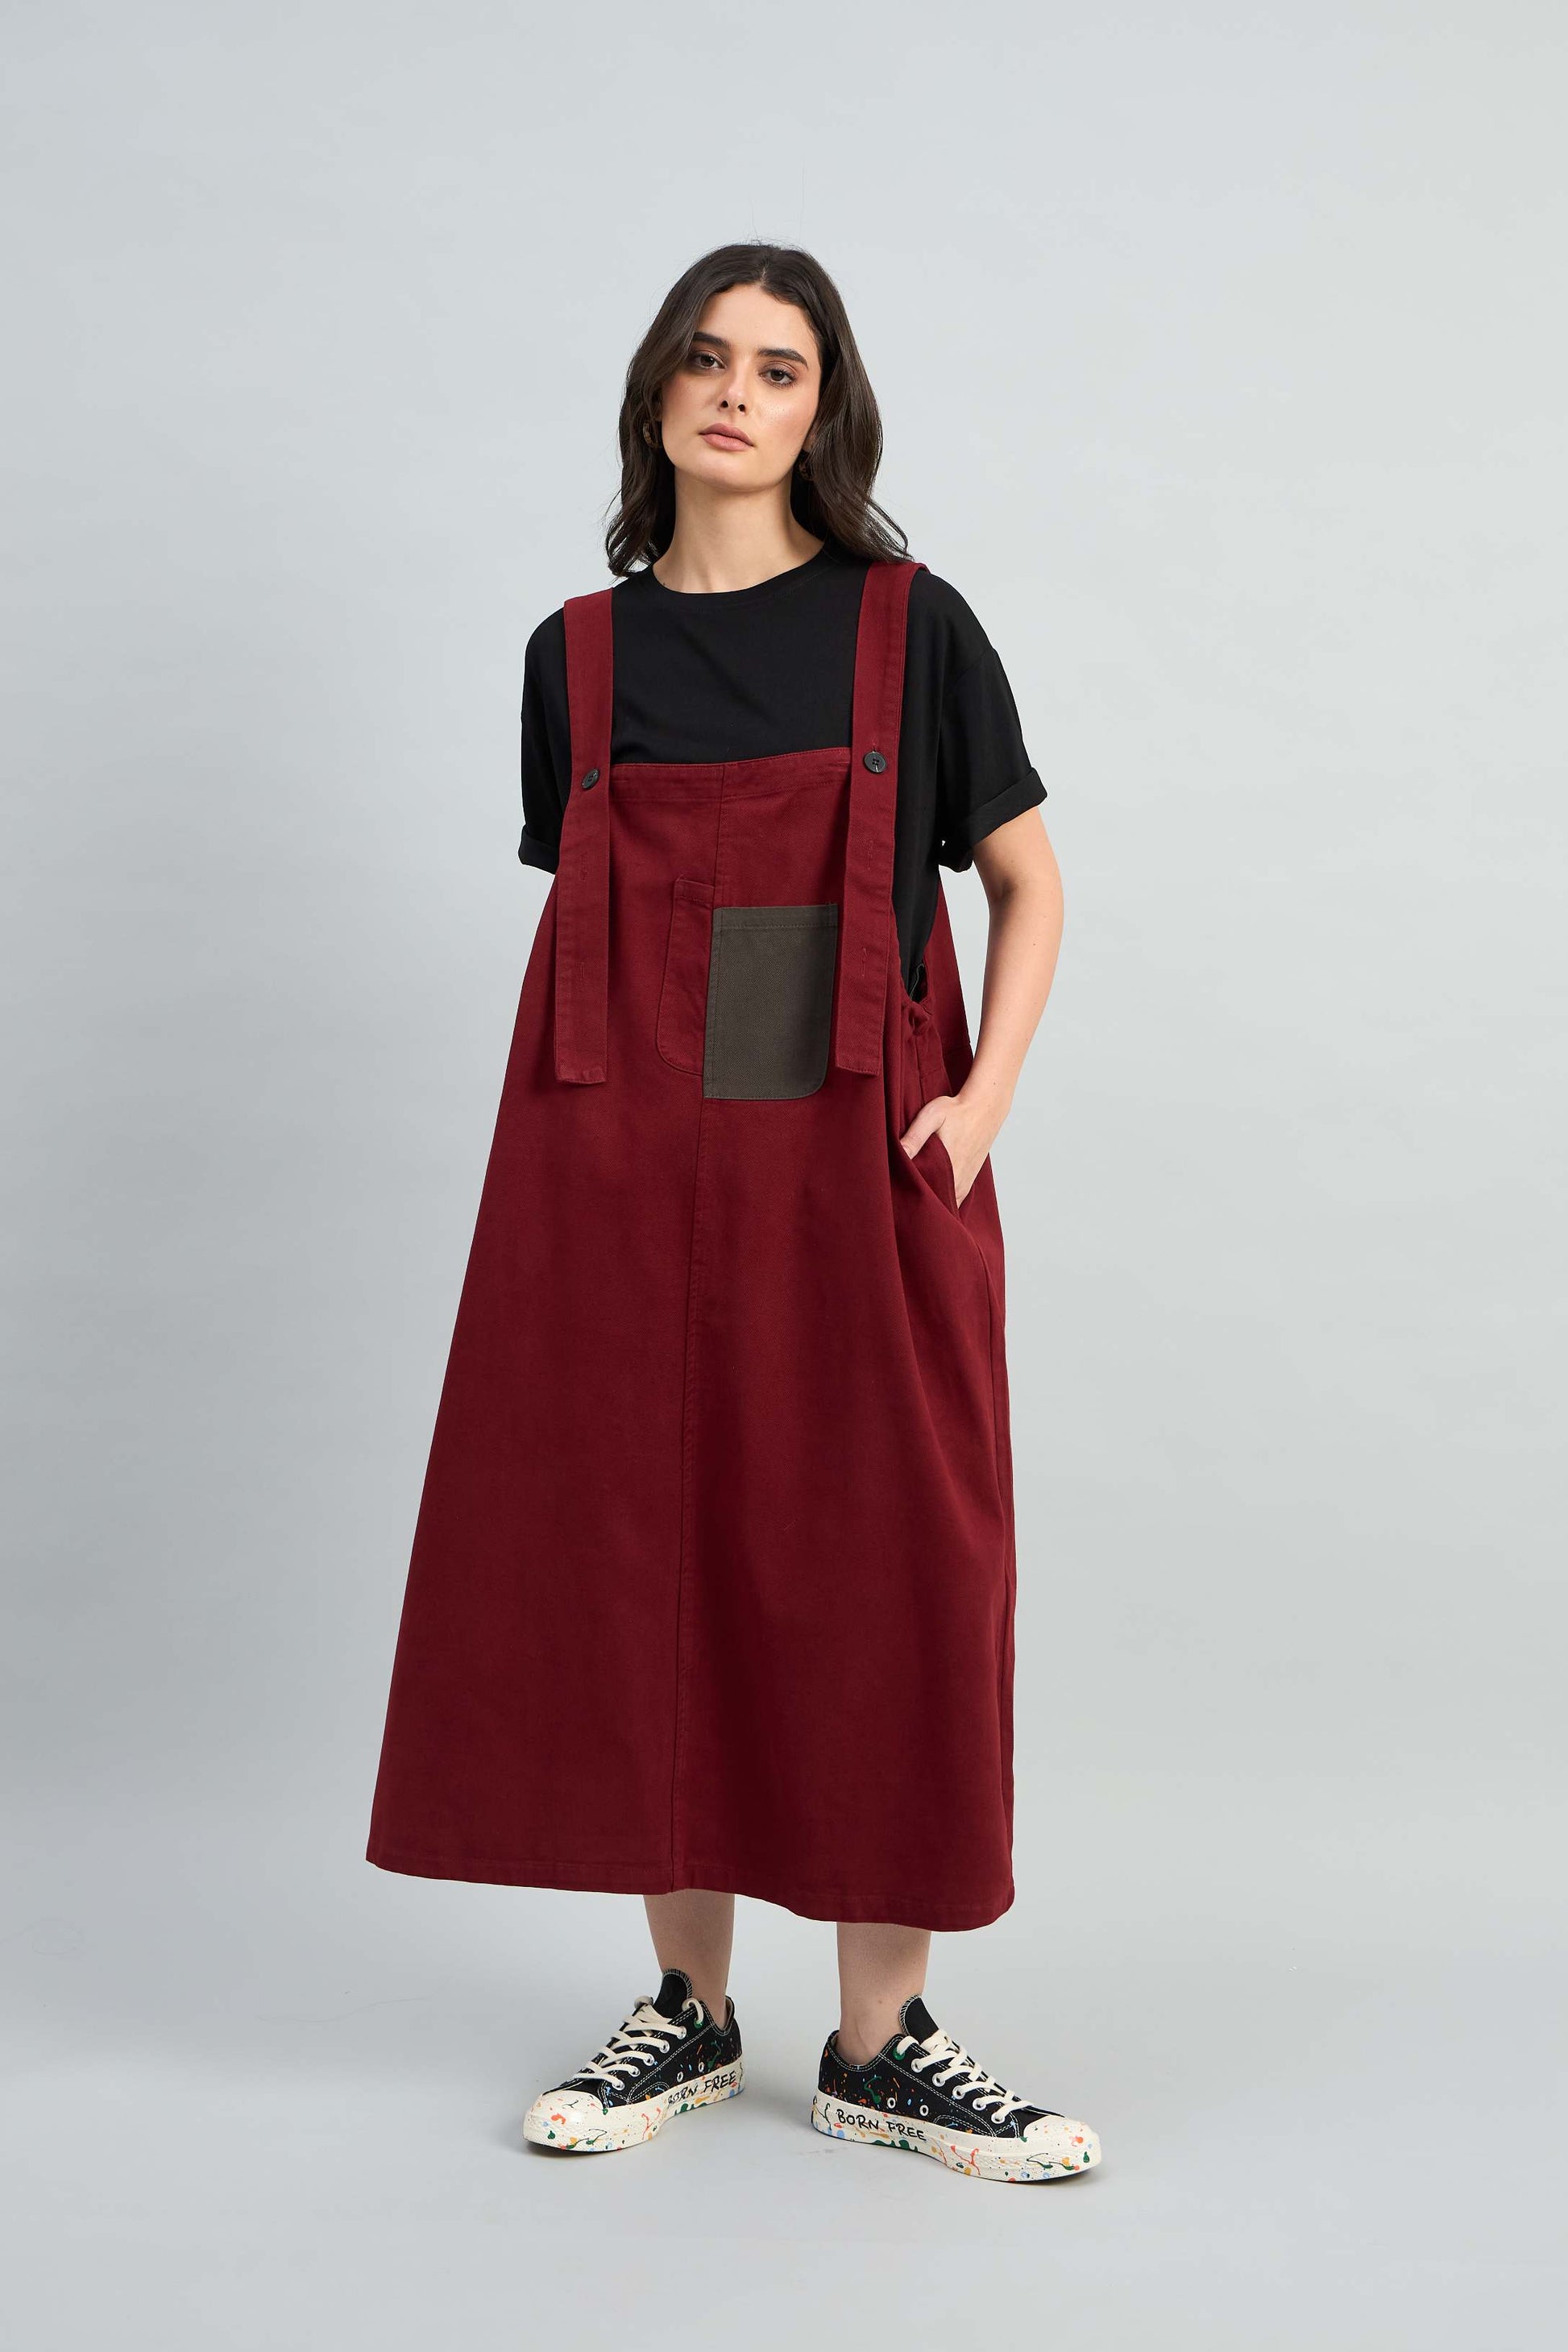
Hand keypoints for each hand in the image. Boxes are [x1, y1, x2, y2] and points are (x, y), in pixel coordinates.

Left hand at [899, 1088, 1001, 1206]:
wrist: (985, 1109)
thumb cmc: (957, 1111)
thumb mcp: (932, 1116)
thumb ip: (915, 1136)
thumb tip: (899, 1153)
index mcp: (946, 1167)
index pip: (922, 1195)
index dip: (906, 1197)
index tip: (894, 1192)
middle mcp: (957, 1182)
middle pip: (932, 1204)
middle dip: (915, 1203)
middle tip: (898, 1196)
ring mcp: (963, 1185)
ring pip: (943, 1205)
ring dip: (929, 1203)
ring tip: (911, 1195)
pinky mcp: (967, 1184)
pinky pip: (952, 1202)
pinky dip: (941, 1201)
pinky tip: (928, 1192)